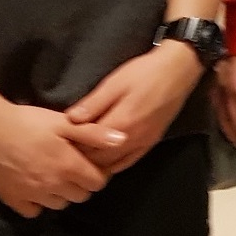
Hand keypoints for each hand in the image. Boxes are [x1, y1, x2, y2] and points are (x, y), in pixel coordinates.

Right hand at [0, 101, 120, 217]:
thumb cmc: (27, 122)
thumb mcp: (63, 123)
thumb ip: (94, 134)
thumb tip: (123, 139)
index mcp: (69, 167)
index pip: (97, 183)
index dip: (99, 173)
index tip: (92, 162)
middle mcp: (53, 186)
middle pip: (80, 196)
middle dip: (82, 183)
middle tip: (74, 167)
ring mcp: (32, 195)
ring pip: (59, 204)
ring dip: (62, 193)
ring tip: (55, 175)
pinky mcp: (11, 200)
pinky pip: (33, 211)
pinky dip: (38, 202)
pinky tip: (35, 186)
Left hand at [67, 42, 205, 173]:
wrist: (180, 70)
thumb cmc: (145, 72)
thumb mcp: (115, 83)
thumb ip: (93, 104)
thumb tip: (68, 120)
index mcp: (119, 124)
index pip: (86, 146)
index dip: (69, 147)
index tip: (56, 144)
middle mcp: (131, 139)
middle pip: (97, 160)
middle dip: (78, 159)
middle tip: (62, 154)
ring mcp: (143, 143)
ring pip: (112, 165)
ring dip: (95, 165)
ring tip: (79, 160)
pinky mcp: (151, 142)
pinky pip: (128, 162)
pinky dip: (113, 166)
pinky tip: (103, 163)